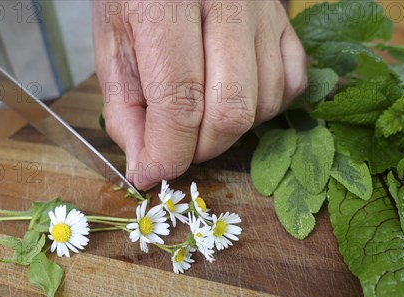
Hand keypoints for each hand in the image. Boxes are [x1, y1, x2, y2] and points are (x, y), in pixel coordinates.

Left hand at [92, 0, 306, 188]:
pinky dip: (265, 106)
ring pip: (265, 102)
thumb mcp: (111, 46)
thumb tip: (149, 168)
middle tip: (178, 146)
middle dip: (201, 148)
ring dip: (231, 129)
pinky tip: (236, 95)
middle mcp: (225, 2)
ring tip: (201, 115)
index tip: (154, 172)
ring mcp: (263, 9)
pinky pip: (291, 82)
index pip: (180, 101)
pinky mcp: (284, 19)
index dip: (168, 152)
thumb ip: (125, 111)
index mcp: (166, 4)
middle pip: (231, 110)